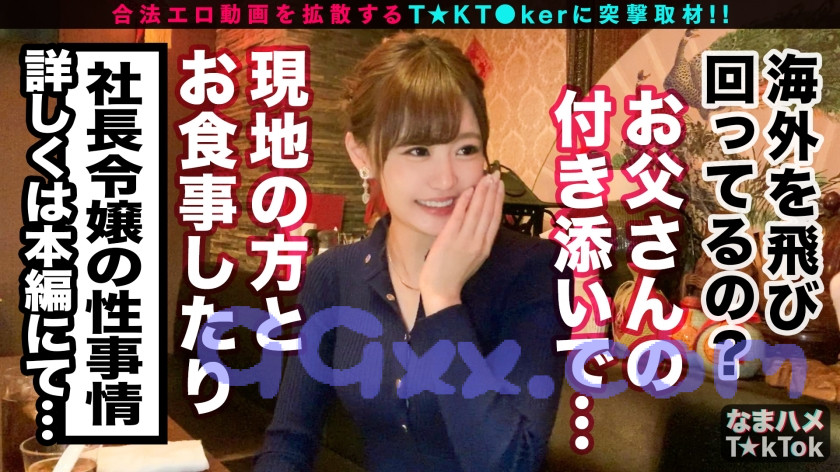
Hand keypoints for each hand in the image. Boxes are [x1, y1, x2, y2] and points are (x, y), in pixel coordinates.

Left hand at [420, 171, 504, 314]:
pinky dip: (465, 202)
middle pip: (489, 212)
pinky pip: (459, 216)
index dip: (498, 200)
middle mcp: (478, 242)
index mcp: (485, 247)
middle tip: (496, 175)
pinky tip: (468, 190)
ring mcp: (465, 240)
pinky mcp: (450, 239)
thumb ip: (477, 241)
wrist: (441, 290)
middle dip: (493, 191)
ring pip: (477, 211)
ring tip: (486, 177)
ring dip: (482, 192)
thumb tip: (480, 224)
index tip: (501, 186)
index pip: (495, 219)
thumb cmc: (454, 275)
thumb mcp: (473, 258)